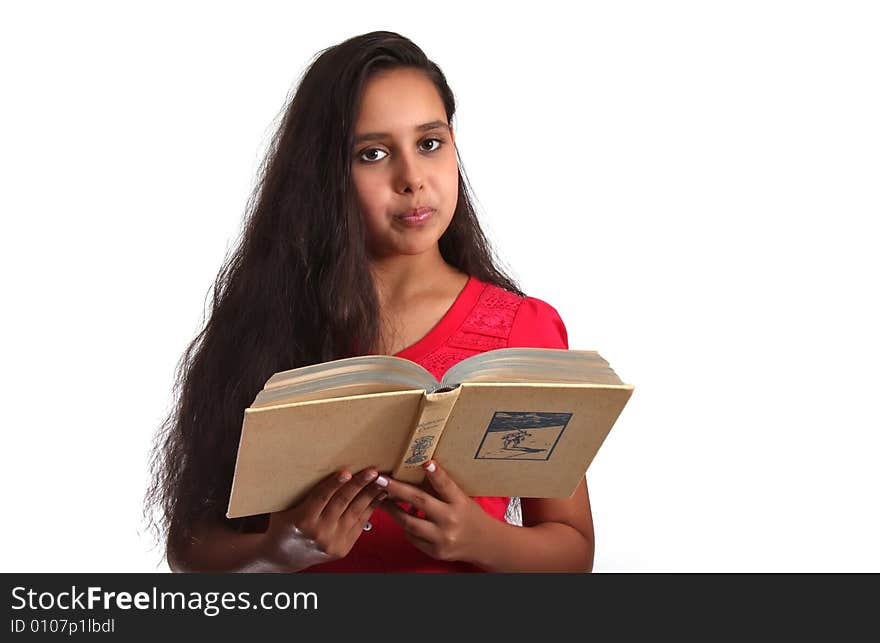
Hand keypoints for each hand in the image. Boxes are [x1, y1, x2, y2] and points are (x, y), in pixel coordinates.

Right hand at [261, 467, 386, 570]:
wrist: (283, 556)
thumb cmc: (282, 527)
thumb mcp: (285, 508)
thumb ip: (301, 493)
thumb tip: (313, 465)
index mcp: (302, 520)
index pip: (321, 498)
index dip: (334, 484)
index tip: (346, 472)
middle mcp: (319, 532)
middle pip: (342, 504)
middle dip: (360, 485)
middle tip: (372, 471)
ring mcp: (333, 542)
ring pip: (355, 513)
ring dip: (370, 496)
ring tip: (381, 481)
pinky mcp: (343, 548)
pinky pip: (359, 524)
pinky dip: (370, 509)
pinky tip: (378, 496)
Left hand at [377, 460, 494, 564]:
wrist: (485, 544)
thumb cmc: (469, 516)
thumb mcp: (461, 498)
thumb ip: (442, 489)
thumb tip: (419, 472)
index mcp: (459, 502)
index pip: (446, 486)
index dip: (436, 474)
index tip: (426, 463)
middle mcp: (451, 520)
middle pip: (420, 501)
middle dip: (397, 489)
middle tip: (381, 480)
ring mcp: (442, 538)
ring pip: (409, 523)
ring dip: (392, 510)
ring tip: (381, 499)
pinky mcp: (435, 551)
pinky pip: (412, 537)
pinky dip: (405, 527)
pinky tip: (403, 518)